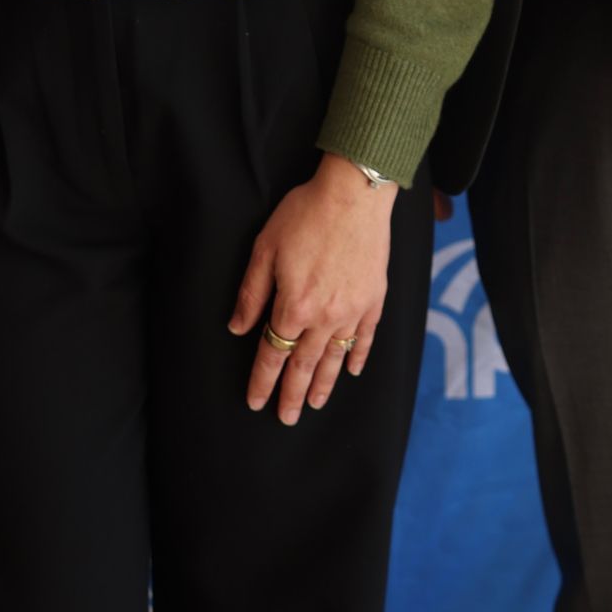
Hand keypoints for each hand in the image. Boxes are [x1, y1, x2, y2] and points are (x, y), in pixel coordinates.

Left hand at [229, 154, 396, 422]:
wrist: (354, 193)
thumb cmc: (304, 214)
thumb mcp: (265, 249)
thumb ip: (251, 293)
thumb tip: (237, 328)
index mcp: (294, 307)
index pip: (274, 355)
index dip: (263, 381)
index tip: (255, 402)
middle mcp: (324, 317)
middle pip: (304, 365)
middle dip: (292, 395)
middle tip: (286, 418)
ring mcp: (353, 310)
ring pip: (336, 358)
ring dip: (324, 384)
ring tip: (314, 404)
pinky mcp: (374, 299)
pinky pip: (365, 337)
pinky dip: (359, 356)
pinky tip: (353, 370)